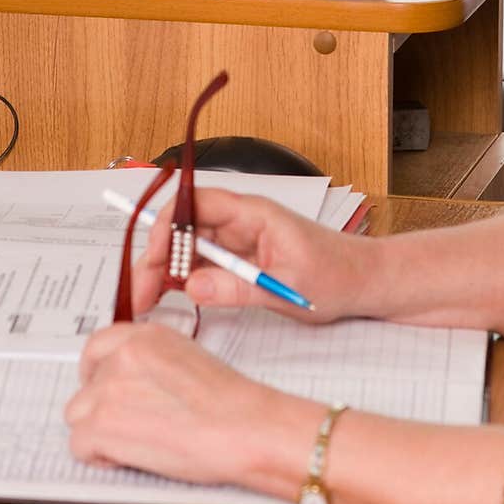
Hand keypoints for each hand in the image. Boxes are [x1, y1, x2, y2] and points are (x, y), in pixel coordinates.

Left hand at [64, 321, 316, 495]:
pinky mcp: (103, 424)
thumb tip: (134, 379)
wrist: (243, 428)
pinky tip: (128, 457)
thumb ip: (152, 360)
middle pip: (86, 383)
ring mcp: (108, 388)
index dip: (97, 372)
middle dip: (100, 406)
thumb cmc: (228, 402)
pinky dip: (99, 457)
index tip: (103, 387)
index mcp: (144, 335)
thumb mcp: (188, 357)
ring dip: (98, 431)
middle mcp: (122, 355)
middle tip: (127, 423)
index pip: (97, 345)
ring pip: (78, 414)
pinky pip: (79, 445)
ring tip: (133, 442)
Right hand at [132, 187, 368, 322]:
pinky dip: (181, 279)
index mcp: (253, 214)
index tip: (155, 257)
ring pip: (187, 247)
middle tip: (139, 293)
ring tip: (145, 301)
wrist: (364, 283)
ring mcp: (237, 240)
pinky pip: (200, 263)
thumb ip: (237, 288)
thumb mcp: (285, 288)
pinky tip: (167, 298)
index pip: (197, 203)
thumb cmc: (336, 276)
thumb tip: (190, 287)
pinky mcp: (238, 259)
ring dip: (164, 271)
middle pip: (184, 226)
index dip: (169, 225)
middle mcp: (240, 221)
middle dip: (157, 256)